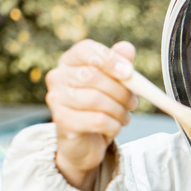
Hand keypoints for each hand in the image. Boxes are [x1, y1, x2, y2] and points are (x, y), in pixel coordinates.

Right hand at [44, 39, 138, 190]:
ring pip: (96, 100)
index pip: (86, 50)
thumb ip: (121, 65)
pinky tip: (114, 127)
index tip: (129, 72)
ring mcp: (56, 99)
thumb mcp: (115, 84)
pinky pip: (97, 120)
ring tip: (124, 115)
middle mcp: (58, 76)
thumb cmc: (101, 108)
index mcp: (71, 61)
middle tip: (133, 102)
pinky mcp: (62, 121)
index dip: (109, 59)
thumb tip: (127, 48)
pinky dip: (113, 125)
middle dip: (121, 91)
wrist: (85, 142)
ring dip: (119, 110)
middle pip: (93, 76)